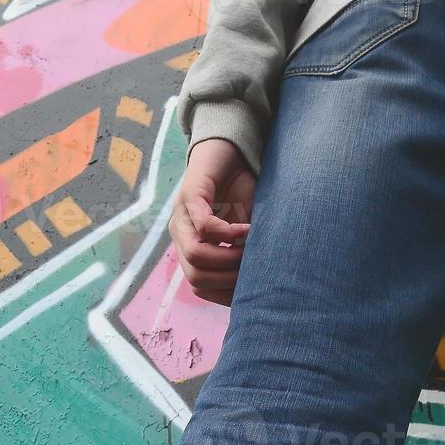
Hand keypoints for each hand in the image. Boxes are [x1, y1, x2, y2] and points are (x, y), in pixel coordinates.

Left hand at [170, 138, 255, 305]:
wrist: (231, 150)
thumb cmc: (242, 190)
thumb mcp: (248, 228)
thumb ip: (247, 251)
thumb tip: (263, 283)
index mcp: (192, 247)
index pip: (200, 286)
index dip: (226, 294)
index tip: (252, 293)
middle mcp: (182, 235)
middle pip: (195, 278)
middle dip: (228, 280)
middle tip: (255, 271)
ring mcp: (182, 217)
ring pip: (195, 255)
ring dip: (228, 258)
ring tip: (251, 250)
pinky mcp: (189, 196)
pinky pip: (204, 226)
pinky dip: (228, 233)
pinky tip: (248, 228)